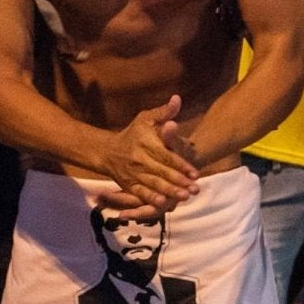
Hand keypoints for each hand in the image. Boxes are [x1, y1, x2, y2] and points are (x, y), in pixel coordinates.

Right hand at [96, 96, 198, 211]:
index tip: (195, 173)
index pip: (166, 156)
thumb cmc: (133, 133)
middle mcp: (139, 160)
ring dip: (169, 192)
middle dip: (179, 182)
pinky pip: (140, 193)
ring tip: (184, 197)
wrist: (108, 151)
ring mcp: (134, 174)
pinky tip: (162, 204)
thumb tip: (178, 99)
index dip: (181, 165)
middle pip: (162, 172)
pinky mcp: (129, 185)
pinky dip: (150, 199)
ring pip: (153, 184)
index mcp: (146, 144)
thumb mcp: (146, 119)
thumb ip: (164, 112)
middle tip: (195, 189)